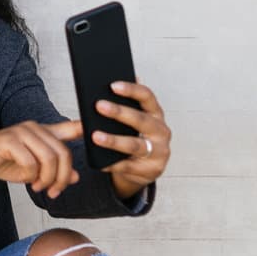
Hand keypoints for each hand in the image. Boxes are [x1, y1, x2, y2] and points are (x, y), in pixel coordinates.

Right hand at [0, 121, 82, 198]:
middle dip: (62, 177)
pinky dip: (32, 176)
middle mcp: (36, 128)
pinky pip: (31, 162)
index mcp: (43, 133)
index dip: (87, 128)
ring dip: (48, 179)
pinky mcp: (10, 140)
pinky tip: (28, 182)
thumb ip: (54, 171)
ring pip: (49, 158)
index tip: (101, 132)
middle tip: (54, 191)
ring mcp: (23, 132)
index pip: (71, 127)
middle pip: (63, 153)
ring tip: (41, 188)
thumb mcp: (33, 170)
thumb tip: (76, 177)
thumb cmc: (3, 161)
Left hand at [91, 79, 171, 196]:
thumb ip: (121, 107)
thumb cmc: (134, 136)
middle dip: (119, 112)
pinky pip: (127, 166)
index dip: (131, 89)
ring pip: (134, 145)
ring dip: (114, 140)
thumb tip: (96, 91)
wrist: (144, 168)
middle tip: (99, 106)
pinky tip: (98, 161)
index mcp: (156, 113)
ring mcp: (159, 151)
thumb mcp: (131, 121)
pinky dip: (111, 164)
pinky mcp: (151, 170)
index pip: (147, 96)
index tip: (113, 85)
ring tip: (95, 136)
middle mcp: (161, 131)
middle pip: (140, 119)